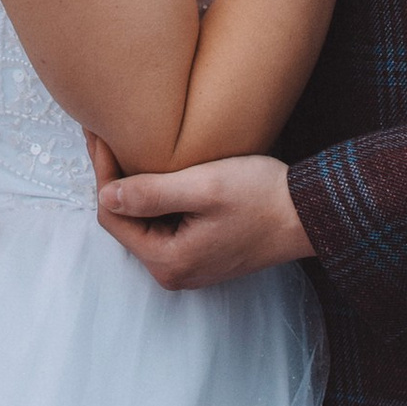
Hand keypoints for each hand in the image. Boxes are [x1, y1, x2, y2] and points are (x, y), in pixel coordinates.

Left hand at [95, 152, 311, 286]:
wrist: (310, 214)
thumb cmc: (262, 197)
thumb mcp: (204, 187)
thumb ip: (151, 193)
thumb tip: (106, 195)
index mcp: (169, 260)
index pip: (113, 215)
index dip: (102, 172)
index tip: (96, 134)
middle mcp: (174, 271)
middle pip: (125, 222)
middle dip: (113, 178)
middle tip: (104, 135)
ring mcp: (188, 265)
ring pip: (144, 222)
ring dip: (133, 187)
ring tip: (122, 147)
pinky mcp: (201, 253)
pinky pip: (163, 225)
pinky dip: (154, 198)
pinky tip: (154, 169)